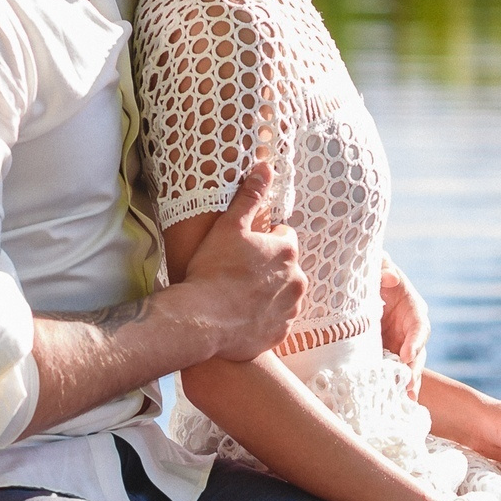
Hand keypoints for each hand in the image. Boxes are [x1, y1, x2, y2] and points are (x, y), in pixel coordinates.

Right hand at [179, 164, 305, 362]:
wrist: (202, 320)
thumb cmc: (213, 270)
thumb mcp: (230, 225)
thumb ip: (250, 196)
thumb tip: (266, 166)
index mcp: (288, 252)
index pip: (284, 237)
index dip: (263, 240)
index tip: (243, 249)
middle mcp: (297, 281)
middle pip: (285, 267)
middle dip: (267, 268)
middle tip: (237, 273)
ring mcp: (290, 310)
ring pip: (283, 294)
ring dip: (268, 293)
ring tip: (239, 295)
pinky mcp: (280, 333)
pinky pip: (276, 321)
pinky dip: (264, 317)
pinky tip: (242, 315)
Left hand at [380, 260, 428, 394]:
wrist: (356, 295)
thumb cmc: (372, 278)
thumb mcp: (378, 269)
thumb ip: (383, 266)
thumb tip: (390, 275)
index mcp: (412, 309)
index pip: (420, 326)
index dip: (416, 342)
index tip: (407, 355)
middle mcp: (410, 331)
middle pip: (417, 354)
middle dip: (413, 371)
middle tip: (408, 387)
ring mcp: (401, 347)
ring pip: (408, 368)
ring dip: (407, 385)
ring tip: (405, 400)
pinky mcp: (388, 358)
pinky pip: (393, 375)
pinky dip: (393, 388)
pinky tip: (391, 403)